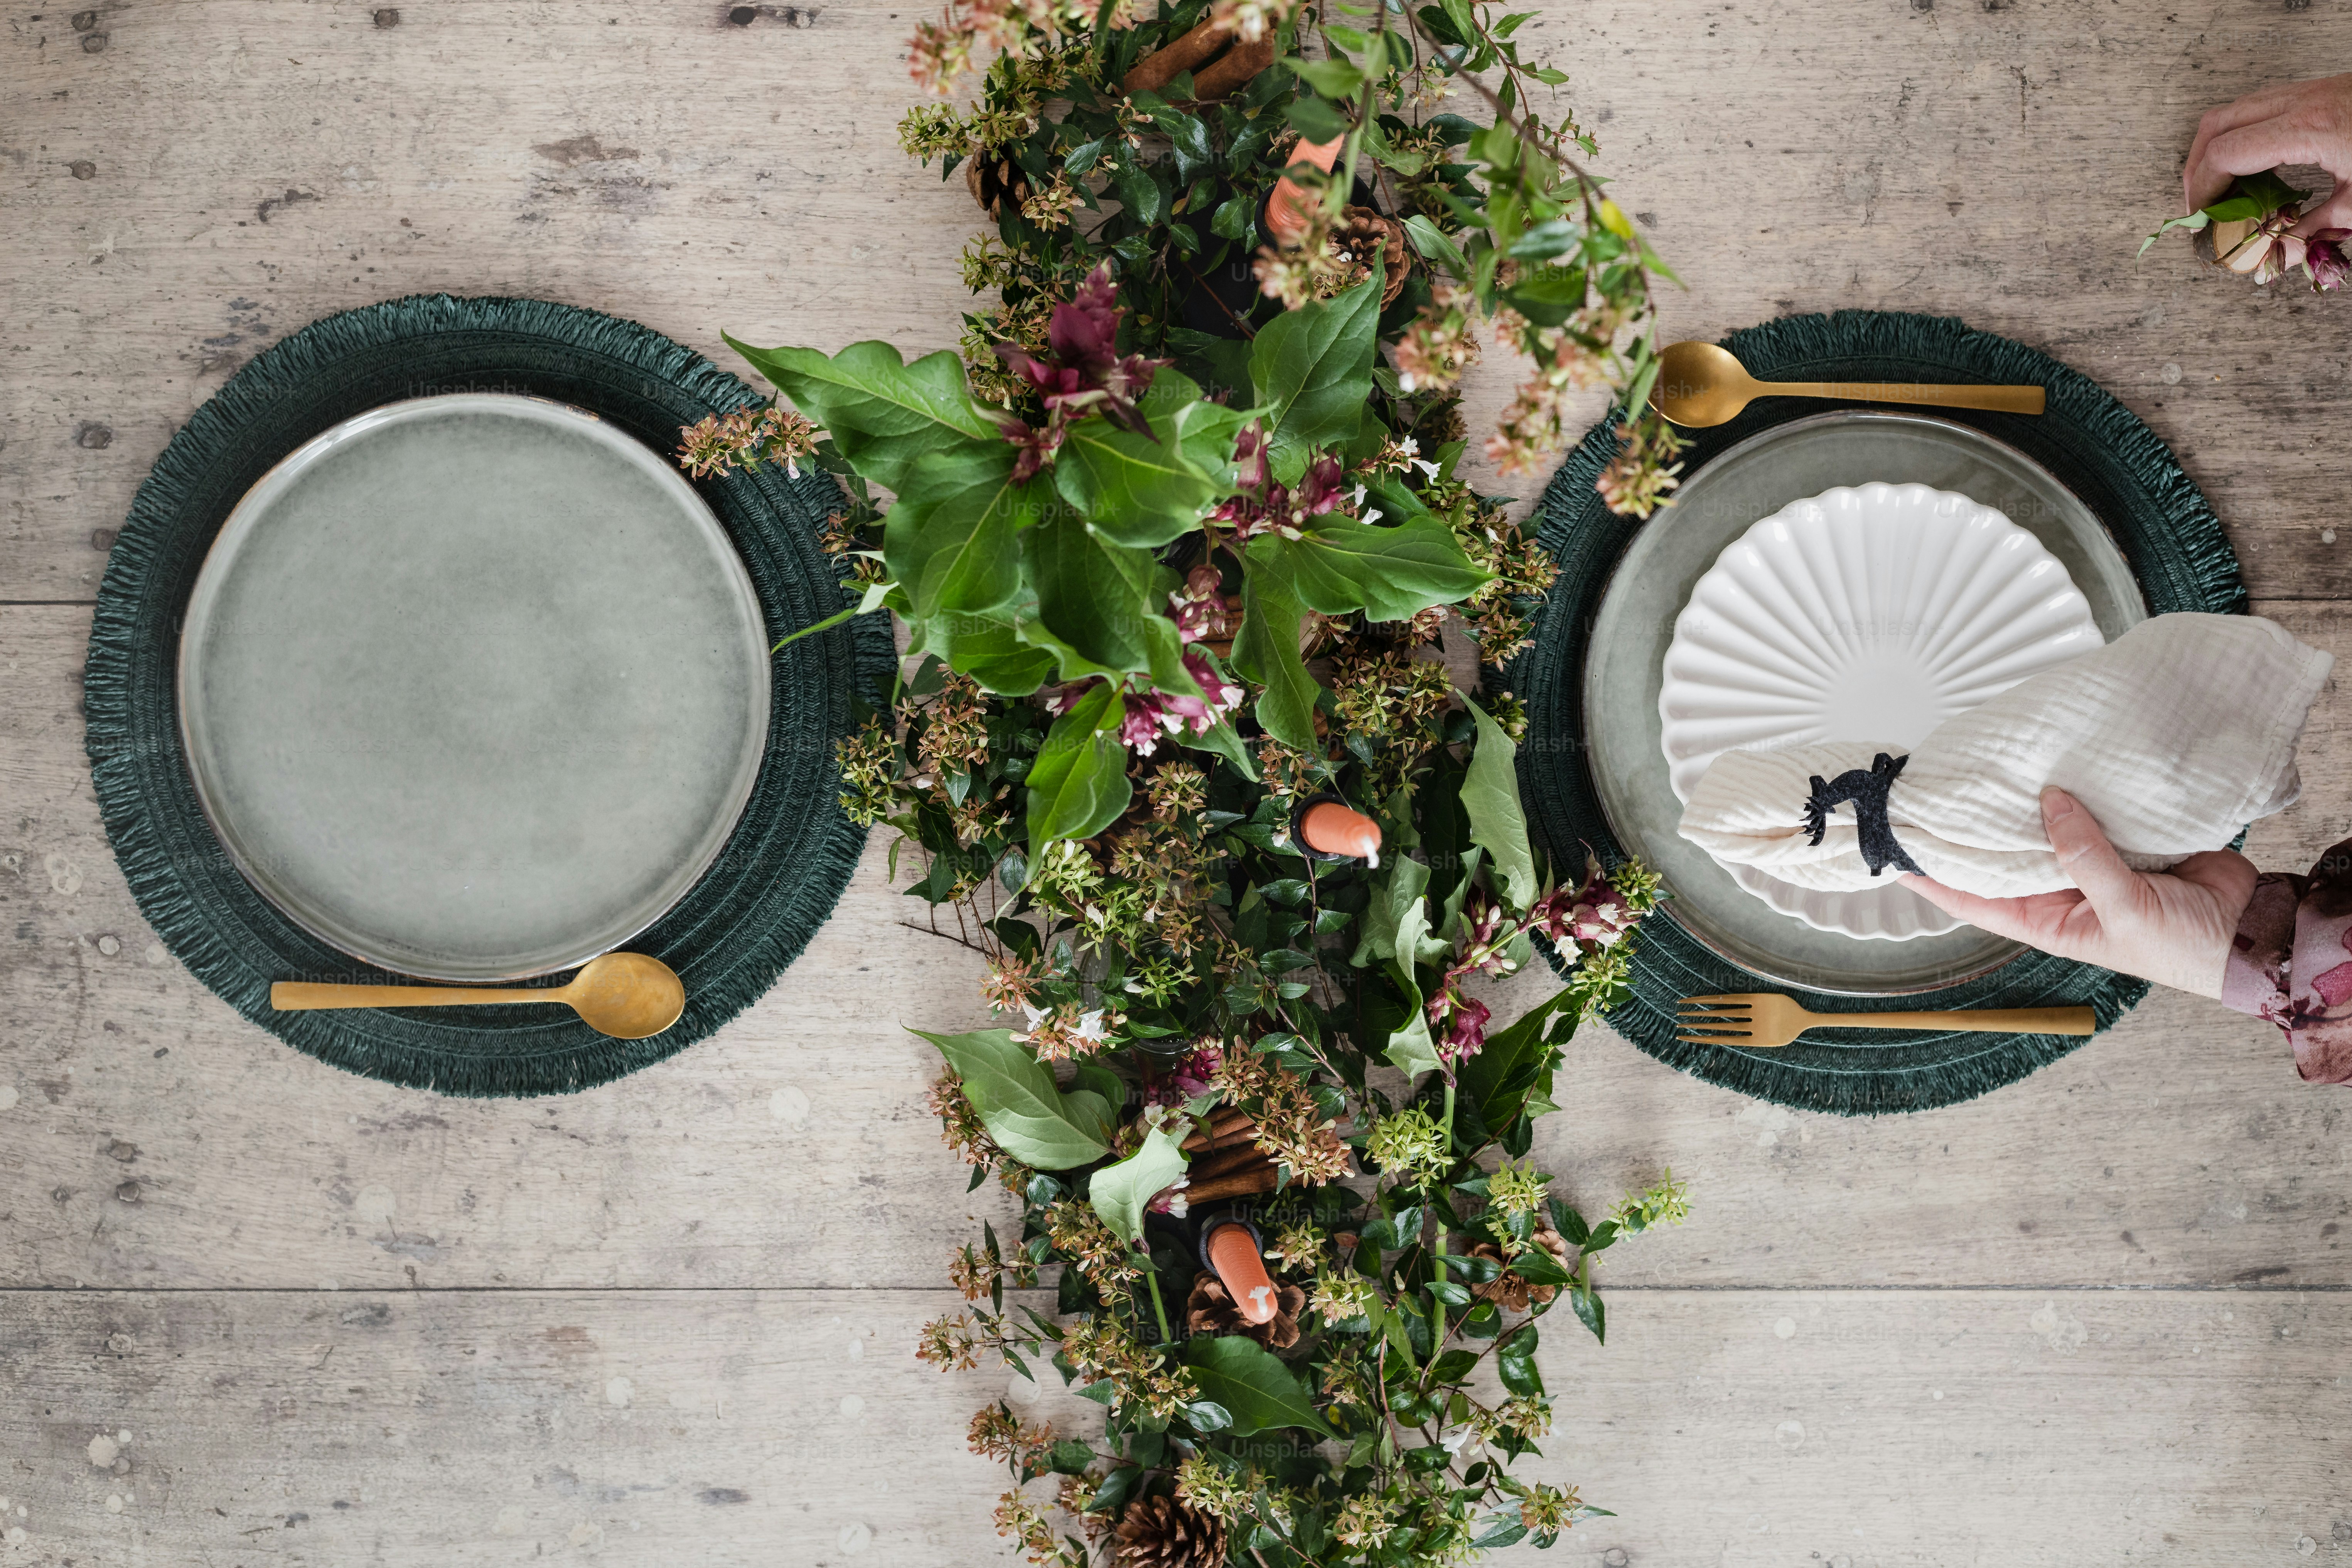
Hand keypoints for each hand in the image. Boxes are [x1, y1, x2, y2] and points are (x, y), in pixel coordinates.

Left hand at [1903, 788, 2255, 999]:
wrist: (2252, 931)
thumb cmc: (2185, 945)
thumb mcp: (2124, 910)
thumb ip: (2084, 857)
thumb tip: (2049, 802)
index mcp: (2044, 920)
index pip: (1971, 898)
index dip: (1932, 875)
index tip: (1894, 848)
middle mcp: (2057, 890)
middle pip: (2000, 854)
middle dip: (1971, 826)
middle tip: (1935, 787)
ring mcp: (2087, 861)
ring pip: (2040, 826)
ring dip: (2020, 800)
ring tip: (1984, 763)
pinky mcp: (2120, 837)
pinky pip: (2084, 810)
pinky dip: (2070, 788)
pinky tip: (2048, 759)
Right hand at [2184, 74, 2351, 237]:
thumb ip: (2312, 227)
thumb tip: (2278, 253)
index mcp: (2307, 128)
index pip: (2226, 152)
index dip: (2203, 188)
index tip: (2202, 217)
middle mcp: (2300, 102)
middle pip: (2216, 125)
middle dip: (2197, 167)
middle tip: (2198, 204)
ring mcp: (2308, 91)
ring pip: (2234, 111)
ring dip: (2216, 149)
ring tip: (2220, 188)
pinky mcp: (2318, 92)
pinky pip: (2259, 108)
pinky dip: (2241, 136)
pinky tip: (2253, 166)